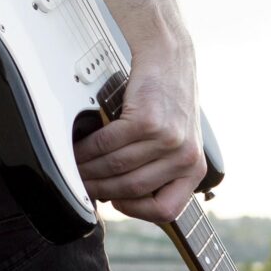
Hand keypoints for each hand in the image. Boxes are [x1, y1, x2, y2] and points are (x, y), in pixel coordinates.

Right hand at [72, 50, 204, 223]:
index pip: (165, 210)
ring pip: (117, 167)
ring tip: (77, 167)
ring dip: (89, 170)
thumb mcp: (175, 142)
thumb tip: (119, 194)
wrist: (167, 58)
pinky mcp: (148, 121)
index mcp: (194, 169)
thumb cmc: (167, 100)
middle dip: (101, 189)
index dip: (135, 211)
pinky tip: (80, 149)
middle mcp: (185, 157)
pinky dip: (88, 150)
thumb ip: (157, 169)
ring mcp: (168, 140)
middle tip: (83, 185)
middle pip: (132, 188)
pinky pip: (108, 145)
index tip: (116, 202)